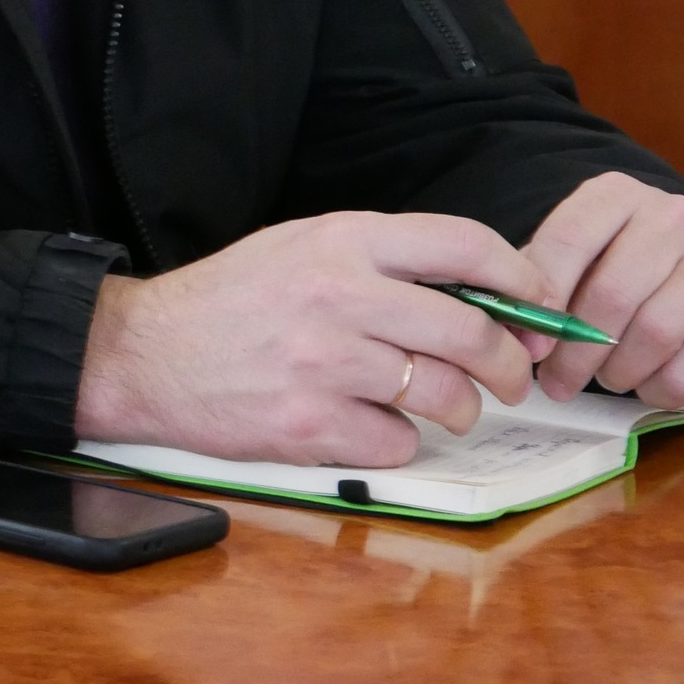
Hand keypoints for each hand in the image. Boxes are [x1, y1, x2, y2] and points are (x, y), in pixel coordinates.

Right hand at [75, 210, 549, 466]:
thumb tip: (477, 291)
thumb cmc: (233, 298)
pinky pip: (398, 444)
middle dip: (507, 364)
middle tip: (509, 377)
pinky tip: (369, 426)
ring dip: (461, 409)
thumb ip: (380, 260)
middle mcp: (338, 294)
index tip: (538, 302)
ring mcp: (325, 363)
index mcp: (341, 239)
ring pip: (445, 395)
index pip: (462, 244)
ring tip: (446, 407)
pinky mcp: (308, 426)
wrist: (146, 351)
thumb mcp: (301, 246)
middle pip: (470, 331)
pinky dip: (397, 443)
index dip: (520, 275)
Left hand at [523, 173, 683, 407]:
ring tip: (602, 379)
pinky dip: (660, 389)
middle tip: (556, 383)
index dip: (543, 297)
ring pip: (656, 332)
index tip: (530, 341)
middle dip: (577, 351)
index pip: (568, 239)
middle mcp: (668, 217)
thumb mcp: (573, 248)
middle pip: (613, 293)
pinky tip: (643, 385)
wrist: (679, 257)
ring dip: (619, 372)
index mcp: (614, 194)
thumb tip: (516, 328)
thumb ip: (539, 276)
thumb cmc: (610, 257)